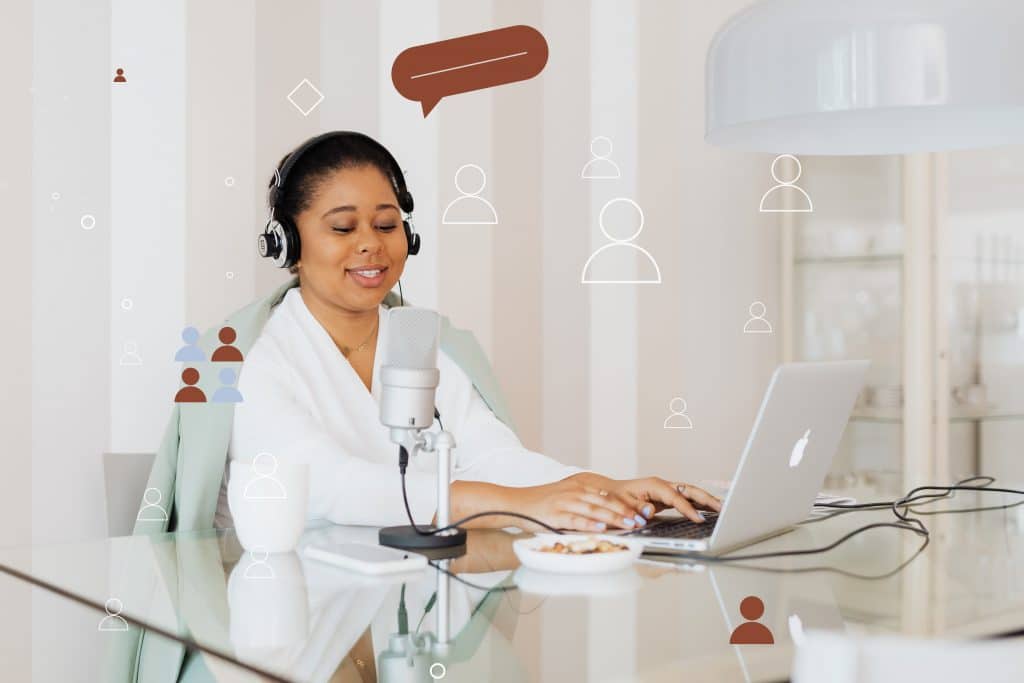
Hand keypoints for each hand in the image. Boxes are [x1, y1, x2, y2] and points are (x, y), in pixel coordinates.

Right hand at [508, 477, 648, 532]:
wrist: (515, 502)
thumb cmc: (540, 504)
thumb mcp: (565, 497)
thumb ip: (583, 503)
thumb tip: (604, 515)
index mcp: (578, 487)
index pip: (607, 495)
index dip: (625, 504)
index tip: (639, 513)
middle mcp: (574, 492)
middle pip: (605, 502)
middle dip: (625, 512)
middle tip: (640, 521)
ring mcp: (564, 502)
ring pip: (594, 510)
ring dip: (613, 518)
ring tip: (628, 526)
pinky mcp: (555, 514)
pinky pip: (576, 519)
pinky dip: (590, 524)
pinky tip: (601, 529)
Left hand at [570, 473, 720, 523]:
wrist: (608, 493)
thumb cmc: (614, 499)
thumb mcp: (621, 503)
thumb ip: (635, 508)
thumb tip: (649, 511)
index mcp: (653, 485)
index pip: (675, 497)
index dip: (688, 508)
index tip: (699, 519)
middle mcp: (662, 485)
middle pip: (689, 490)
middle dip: (706, 498)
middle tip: (723, 509)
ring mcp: (665, 490)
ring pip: (690, 493)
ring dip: (706, 500)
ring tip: (723, 509)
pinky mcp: (666, 497)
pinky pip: (686, 499)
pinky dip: (698, 503)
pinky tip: (708, 511)